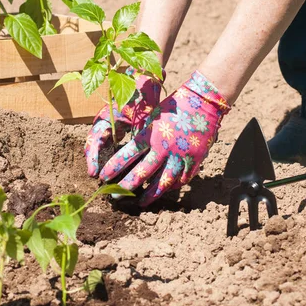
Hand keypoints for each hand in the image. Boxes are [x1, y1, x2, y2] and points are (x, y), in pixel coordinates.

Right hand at [85, 68, 164, 176]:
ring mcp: (110, 128)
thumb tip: (144, 159)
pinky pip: (115, 148)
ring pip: (105, 150)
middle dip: (100, 167)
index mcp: (104, 118)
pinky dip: (119, 160)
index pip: (93, 142)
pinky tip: (127, 172)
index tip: (95, 174)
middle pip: (96, 150)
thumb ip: (140, 136)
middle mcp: (104, 124)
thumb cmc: (142, 93)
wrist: (147, 76)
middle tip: (105, 185)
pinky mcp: (119, 131)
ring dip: (109, 165)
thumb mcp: (141, 116)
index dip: (93, 159)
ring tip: (114, 184)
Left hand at [99, 71, 229, 205]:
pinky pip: (183, 179)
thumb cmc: (173, 108)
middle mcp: (164, 147)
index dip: (113, 168)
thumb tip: (130, 154)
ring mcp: (181, 155)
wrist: (203, 102)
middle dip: (126, 187)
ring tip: (141, 203)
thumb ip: (143, 136)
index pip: (127, 155)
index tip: (103, 178)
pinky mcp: (195, 160)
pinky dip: (173, 187)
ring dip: (151, 195)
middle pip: (142, 173)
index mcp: (151, 134)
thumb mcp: (152, 118)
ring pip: (163, 183)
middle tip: (115, 196)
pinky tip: (165, 190)